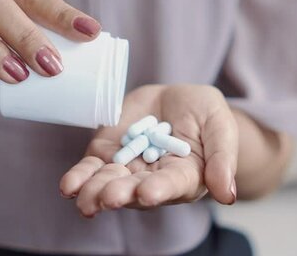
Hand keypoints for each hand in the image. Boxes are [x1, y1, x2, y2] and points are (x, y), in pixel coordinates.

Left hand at [59, 84, 237, 216]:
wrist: (176, 100)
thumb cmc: (205, 114)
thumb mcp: (221, 125)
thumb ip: (223, 158)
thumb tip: (227, 195)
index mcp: (185, 176)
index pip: (172, 185)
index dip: (159, 189)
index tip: (147, 192)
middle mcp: (154, 180)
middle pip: (135, 190)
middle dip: (120, 193)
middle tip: (109, 197)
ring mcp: (127, 169)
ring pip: (109, 183)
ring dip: (95, 190)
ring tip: (83, 195)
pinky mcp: (106, 155)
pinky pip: (91, 169)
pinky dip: (79, 177)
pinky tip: (69, 185)